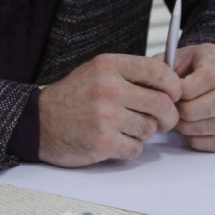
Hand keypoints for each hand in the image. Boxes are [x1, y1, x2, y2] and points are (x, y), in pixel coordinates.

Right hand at [39, 53, 182, 166]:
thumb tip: (169, 81)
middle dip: (167, 116)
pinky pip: (136, 148)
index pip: (158, 71)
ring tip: (126, 128)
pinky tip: (115, 141)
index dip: (173, 86)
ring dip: (144, 133)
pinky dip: (130, 148)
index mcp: (109, 65)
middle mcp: (108, 88)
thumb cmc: (73, 97)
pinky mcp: (103, 141)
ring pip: (150, 128)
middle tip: (163, 120)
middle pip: (161, 103)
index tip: (174, 95)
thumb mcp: (98, 71)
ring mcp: (105, 116)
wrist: (40, 122)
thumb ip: (130, 73)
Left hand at [169, 42, 214, 151]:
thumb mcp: (165, 61)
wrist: (187, 77)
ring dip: (192, 128)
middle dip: (190, 111)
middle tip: (174, 111)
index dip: (188, 89)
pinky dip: (199, 141)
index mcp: (214, 56)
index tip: (174, 94)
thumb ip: (161, 72)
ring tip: (178, 120)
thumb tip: (160, 90)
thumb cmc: (176, 70)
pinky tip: (188, 131)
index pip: (210, 75)